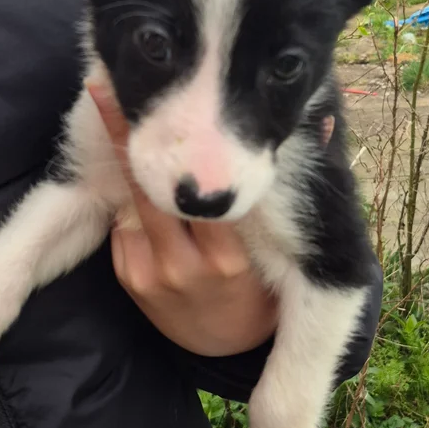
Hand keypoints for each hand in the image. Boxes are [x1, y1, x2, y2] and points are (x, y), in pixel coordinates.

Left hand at [88, 83, 278, 356]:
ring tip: (104, 101)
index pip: (197, 195)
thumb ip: (281, 185)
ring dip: (121, 158)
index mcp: (230, 257)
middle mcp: (187, 268)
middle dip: (125, 136)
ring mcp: (153, 276)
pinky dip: (125, 198)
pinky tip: (127, 171)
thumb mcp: (281, 246)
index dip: (175, 148)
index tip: (158, 100)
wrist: (228, 343)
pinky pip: (122, 226)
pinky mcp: (131, 281)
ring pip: (131, 203)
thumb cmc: (259, 279)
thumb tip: (325, 120)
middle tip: (103, 85)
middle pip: (148, 192)